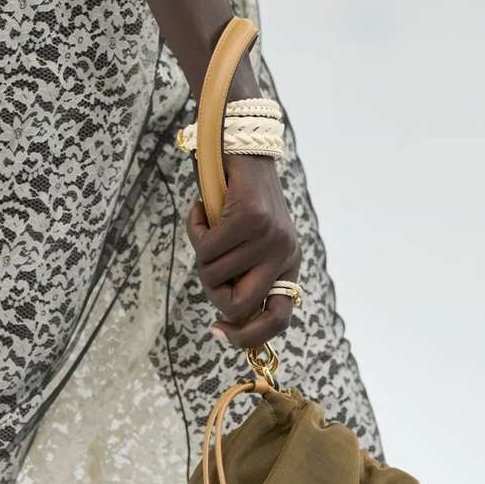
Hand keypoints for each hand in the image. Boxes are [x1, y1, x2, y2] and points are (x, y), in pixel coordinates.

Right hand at [186, 153, 301, 349]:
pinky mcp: (251, 218)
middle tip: (208, 270)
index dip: (247, 336)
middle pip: (239, 306)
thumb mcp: (250, 245)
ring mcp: (270, 238)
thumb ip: (244, 277)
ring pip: (215, 274)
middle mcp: (285, 255)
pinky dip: (195, 229)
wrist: (245, 147)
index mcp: (289, 267)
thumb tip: (227, 317)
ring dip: (201, 253)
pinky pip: (206, 246)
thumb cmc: (241, 202)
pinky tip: (202, 210)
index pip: (278, 320)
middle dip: (213, 293)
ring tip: (208, 227)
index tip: (218, 331)